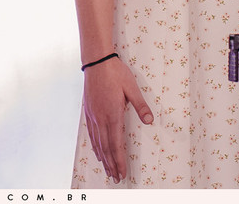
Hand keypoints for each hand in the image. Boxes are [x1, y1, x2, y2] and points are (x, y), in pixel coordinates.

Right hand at [82, 56, 152, 182]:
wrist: (96, 61)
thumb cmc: (116, 73)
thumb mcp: (132, 88)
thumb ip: (141, 106)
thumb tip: (150, 121)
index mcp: (112, 114)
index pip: (116, 144)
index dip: (119, 160)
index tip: (122, 172)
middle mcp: (101, 118)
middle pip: (105, 147)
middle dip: (111, 164)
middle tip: (115, 178)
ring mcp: (93, 115)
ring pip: (97, 142)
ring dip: (103, 158)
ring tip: (107, 169)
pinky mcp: (89, 110)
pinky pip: (91, 133)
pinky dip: (95, 145)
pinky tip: (96, 150)